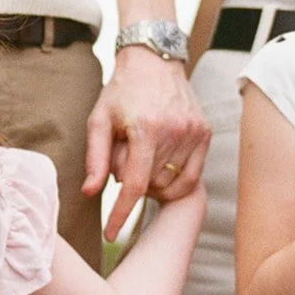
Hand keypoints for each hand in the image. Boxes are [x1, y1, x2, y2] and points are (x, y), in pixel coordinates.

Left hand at [83, 47, 208, 240]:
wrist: (154, 60)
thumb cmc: (121, 91)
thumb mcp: (99, 120)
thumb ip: (95, 158)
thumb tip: (89, 193)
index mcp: (146, 128)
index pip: (135, 186)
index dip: (120, 214)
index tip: (110, 235)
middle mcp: (175, 131)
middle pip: (151, 185)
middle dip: (133, 183)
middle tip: (125, 158)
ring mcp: (194, 133)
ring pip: (172, 185)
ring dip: (153, 183)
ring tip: (143, 158)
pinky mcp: (205, 133)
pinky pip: (193, 177)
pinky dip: (174, 182)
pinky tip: (160, 168)